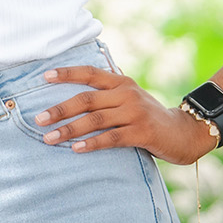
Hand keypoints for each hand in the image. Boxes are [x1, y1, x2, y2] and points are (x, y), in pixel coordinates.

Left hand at [31, 64, 222, 164]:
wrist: (184, 133)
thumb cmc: (149, 118)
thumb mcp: (130, 99)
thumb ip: (108, 96)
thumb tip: (73, 100)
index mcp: (121, 82)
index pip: (90, 73)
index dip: (67, 74)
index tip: (45, 77)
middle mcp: (127, 93)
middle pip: (87, 99)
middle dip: (60, 109)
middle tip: (38, 118)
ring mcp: (135, 112)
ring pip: (95, 119)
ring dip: (69, 129)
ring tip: (49, 138)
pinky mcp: (142, 132)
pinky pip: (112, 138)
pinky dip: (92, 143)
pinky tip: (76, 149)